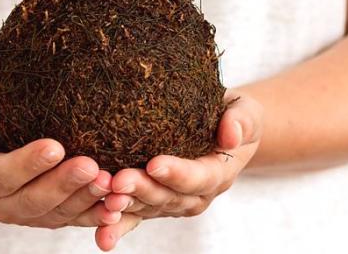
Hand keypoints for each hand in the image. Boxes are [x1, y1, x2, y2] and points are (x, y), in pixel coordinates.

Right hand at [0, 89, 120, 228]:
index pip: (3, 175)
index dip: (28, 164)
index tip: (55, 147)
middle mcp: (2, 204)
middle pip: (35, 200)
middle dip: (64, 185)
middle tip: (91, 166)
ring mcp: (29, 214)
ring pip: (59, 214)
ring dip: (86, 200)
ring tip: (111, 181)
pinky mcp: (52, 215)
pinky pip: (77, 218)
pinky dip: (98, 214)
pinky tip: (119, 205)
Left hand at [98, 90, 262, 249]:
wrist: (221, 127)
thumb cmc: (232, 114)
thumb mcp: (245, 110)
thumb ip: (241, 120)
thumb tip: (230, 134)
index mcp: (219, 172)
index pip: (199, 177)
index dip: (177, 173)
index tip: (154, 163)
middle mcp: (196, 194)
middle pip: (169, 197)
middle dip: (143, 190)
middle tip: (119, 181)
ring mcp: (174, 201)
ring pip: (149, 208)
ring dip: (127, 207)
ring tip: (106, 201)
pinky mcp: (154, 203)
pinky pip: (136, 217)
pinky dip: (119, 227)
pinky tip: (102, 236)